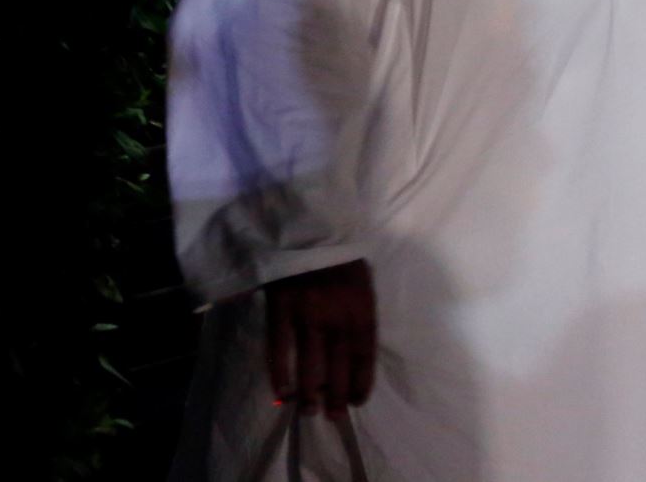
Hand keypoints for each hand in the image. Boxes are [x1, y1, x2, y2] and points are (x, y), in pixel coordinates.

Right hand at [265, 259, 375, 416]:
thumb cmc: (341, 257)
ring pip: (310, 363)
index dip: (361, 380)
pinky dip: (280, 374)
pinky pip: (280, 349)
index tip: (357, 400)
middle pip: (339, 363)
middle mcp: (338, 315)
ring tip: (308, 412)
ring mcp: (308, 313)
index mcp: (363, 306)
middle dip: (337, 394)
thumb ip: (360, 315)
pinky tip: (282, 393)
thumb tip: (356, 351)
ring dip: (310, 392)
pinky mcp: (281, 310)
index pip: (365, 353)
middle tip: (333, 417)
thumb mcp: (363, 282)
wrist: (310, 229)